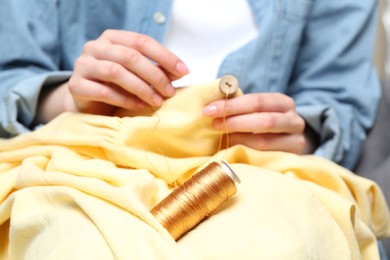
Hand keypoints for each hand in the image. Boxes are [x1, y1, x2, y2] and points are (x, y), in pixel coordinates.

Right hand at [67, 30, 188, 114]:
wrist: (89, 104)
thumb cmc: (117, 86)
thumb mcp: (139, 74)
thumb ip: (157, 70)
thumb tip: (181, 71)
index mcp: (112, 38)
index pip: (141, 41)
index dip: (165, 56)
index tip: (184, 71)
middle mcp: (95, 47)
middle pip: (130, 56)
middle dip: (154, 75)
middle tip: (169, 92)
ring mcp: (83, 65)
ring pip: (116, 72)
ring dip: (141, 88)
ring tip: (157, 101)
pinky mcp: (76, 86)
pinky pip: (104, 91)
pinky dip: (125, 99)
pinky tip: (139, 106)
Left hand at [203, 93, 307, 153]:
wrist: (289, 143)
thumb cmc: (264, 123)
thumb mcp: (256, 111)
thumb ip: (238, 106)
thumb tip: (209, 104)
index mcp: (283, 103)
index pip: (257, 101)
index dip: (232, 105)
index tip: (209, 110)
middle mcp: (294, 121)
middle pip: (264, 121)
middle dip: (235, 122)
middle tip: (214, 124)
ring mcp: (295, 141)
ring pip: (264, 141)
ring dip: (240, 139)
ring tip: (224, 138)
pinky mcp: (291, 159)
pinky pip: (266, 158)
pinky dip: (247, 153)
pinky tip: (234, 150)